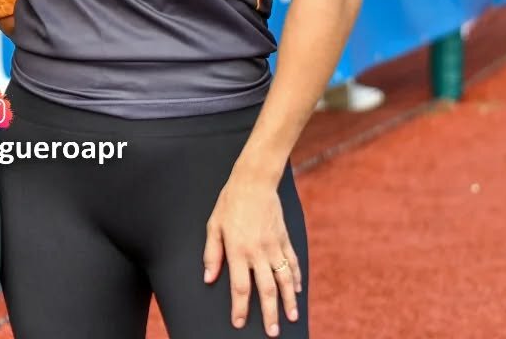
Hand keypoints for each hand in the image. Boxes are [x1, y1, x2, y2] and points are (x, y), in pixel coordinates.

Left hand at [203, 172, 301, 336]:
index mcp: (237, 250)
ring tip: (290, 318)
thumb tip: (208, 278)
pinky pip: (293, 262)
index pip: (240, 286)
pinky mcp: (285, 238)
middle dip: (269, 314)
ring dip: (288, 301)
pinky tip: (297, 291)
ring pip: (284, 279)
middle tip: (272, 333)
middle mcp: (258, 252)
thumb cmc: (229, 202)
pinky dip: (296, 278)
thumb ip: (212, 253)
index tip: (239, 323)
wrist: (254, 181)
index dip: (240, 307)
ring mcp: (274, 246)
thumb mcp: (213, 225)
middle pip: (266, 290)